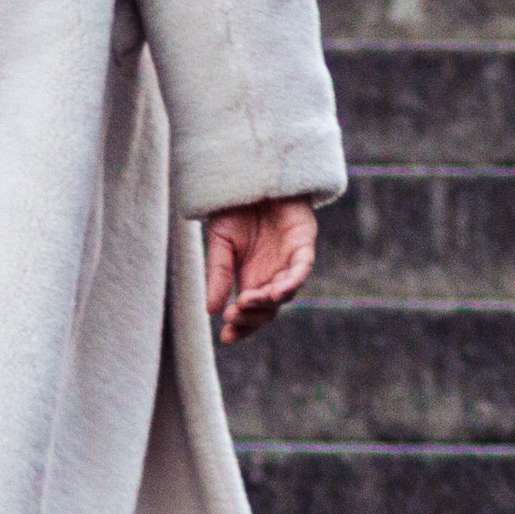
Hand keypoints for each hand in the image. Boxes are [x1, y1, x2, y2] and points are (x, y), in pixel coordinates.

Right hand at [203, 195, 317, 344]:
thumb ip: (218, 274)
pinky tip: (277, 291)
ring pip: (286, 293)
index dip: (241, 327)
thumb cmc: (237, 208)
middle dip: (252, 317)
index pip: (251, 312)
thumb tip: (210, 311)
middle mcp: (273, 275)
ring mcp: (290, 261)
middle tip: (234, 315)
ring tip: (248, 300)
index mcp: (252, 278)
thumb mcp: (220, 243)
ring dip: (268, 301)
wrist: (251, 175)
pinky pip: (302, 268)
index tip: (225, 338)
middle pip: (269, 309)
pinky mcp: (304, 243)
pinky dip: (292, 281)